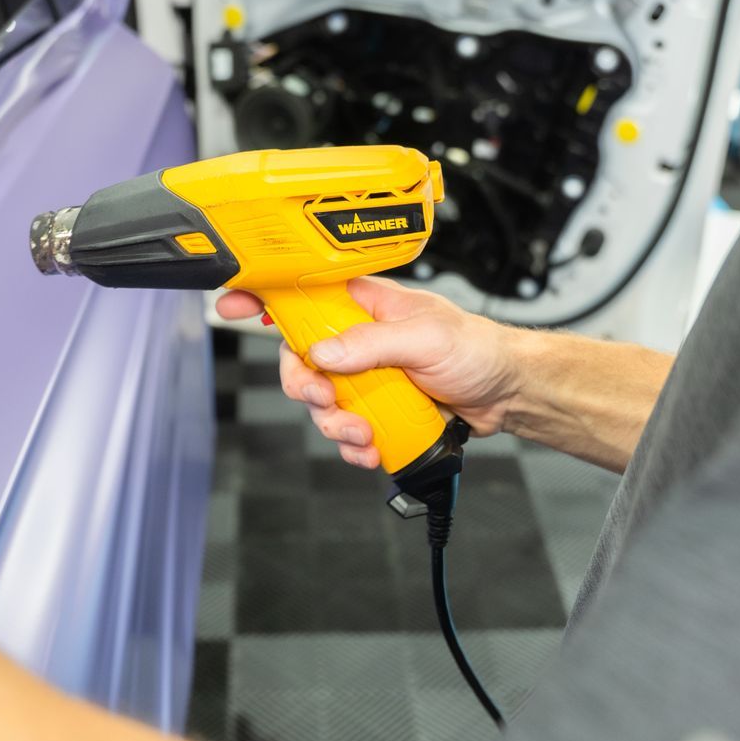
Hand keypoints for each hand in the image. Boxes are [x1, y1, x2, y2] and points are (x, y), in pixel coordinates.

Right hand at [216, 277, 524, 469]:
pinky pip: (345, 432)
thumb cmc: (475, 349)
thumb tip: (323, 353)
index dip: (264, 296)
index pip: (303, 292)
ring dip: (334, 425)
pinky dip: (353, 446)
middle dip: (304, 386)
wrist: (506, 394)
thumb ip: (372, 343)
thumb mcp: (426, 337)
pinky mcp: (375, 411)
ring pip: (319, 403)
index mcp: (364, 306)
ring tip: (365, 433)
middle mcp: (357, 340)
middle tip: (325, 399)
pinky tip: (373, 448)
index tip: (233, 304)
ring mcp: (364, 378)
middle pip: (299, 359)